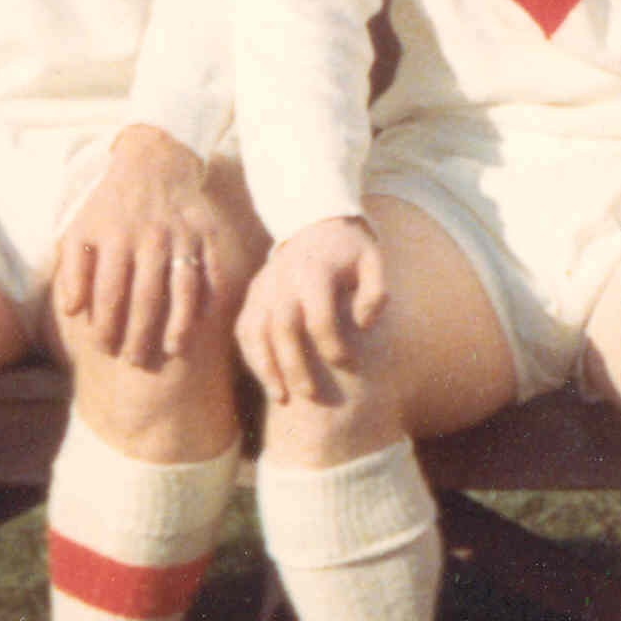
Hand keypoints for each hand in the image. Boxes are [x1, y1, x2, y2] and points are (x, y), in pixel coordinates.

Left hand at [51, 130, 236, 374]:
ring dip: (178, 324)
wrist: (153, 162)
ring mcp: (183, 236)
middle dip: (139, 335)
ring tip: (171, 351)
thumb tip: (71, 311)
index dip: (105, 327)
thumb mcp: (79, 230)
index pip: (109, 295)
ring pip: (183, 289)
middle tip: (134, 360)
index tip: (103, 348)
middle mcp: (149, 238)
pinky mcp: (208, 233)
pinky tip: (202, 321)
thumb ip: (72, 271)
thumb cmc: (109, 206)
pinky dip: (210, 297)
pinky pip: (213, 271)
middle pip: (146, 298)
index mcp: (114, 239)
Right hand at [238, 220, 388, 410]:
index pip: (318, 315)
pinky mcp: (252, 295)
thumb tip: (364, 325)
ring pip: (255, 332)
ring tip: (282, 398)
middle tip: (312, 396)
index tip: (349, 364)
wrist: (316, 223)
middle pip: (283, 328)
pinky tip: (268, 380)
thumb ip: (375, 292)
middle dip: (295, 365)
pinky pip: (244, 330)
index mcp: (315, 271)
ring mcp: (262, 288)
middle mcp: (282, 279)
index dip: (332, 344)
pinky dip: (253, 357)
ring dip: (266, 367)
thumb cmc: (351, 250)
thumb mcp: (373, 261)